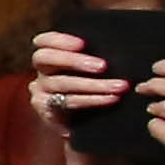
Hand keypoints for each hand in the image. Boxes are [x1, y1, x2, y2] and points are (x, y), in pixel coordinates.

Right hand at [19, 32, 153, 164]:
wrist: (94, 128)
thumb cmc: (100, 91)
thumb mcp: (98, 71)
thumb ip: (99, 55)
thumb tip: (124, 37)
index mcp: (52, 57)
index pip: (45, 41)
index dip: (60, 39)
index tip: (83, 42)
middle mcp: (41, 72)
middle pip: (44, 58)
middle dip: (74, 60)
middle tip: (103, 66)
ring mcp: (40, 91)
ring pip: (61, 82)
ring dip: (93, 84)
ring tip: (120, 86)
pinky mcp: (45, 110)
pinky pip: (67, 102)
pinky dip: (92, 100)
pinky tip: (111, 99)